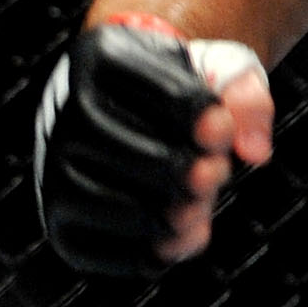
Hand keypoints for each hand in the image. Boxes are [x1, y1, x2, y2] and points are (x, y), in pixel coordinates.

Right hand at [34, 19, 273, 274]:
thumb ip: (249, 96)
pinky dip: (149, 250)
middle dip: (182, 169)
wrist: (137, 113)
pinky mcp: (62, 223)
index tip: (220, 129)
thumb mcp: (223, 69)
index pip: (155, 90)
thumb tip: (256, 152)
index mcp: (104, 56)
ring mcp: (52, 170)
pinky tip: (188, 234)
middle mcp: (62, 112)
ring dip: (168, 212)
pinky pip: (97, 249)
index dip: (199, 116)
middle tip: (215, 173)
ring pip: (103, 201)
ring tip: (201, 203)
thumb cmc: (185, 87)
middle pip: (120, 148)